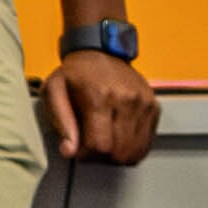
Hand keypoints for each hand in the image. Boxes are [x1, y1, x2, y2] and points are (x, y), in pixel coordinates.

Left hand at [39, 46, 158, 165]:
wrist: (99, 52)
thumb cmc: (75, 74)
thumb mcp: (54, 92)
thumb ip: (61, 123)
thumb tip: (69, 150)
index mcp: (100, 96)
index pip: (100, 145)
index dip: (87, 154)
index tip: (79, 147)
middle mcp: (126, 99)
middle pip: (119, 152)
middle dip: (102, 156)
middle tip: (91, 143)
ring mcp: (143, 102)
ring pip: (134, 151)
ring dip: (117, 154)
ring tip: (105, 139)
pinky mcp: (153, 106)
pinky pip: (146, 143)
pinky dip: (133, 147)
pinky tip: (119, 137)